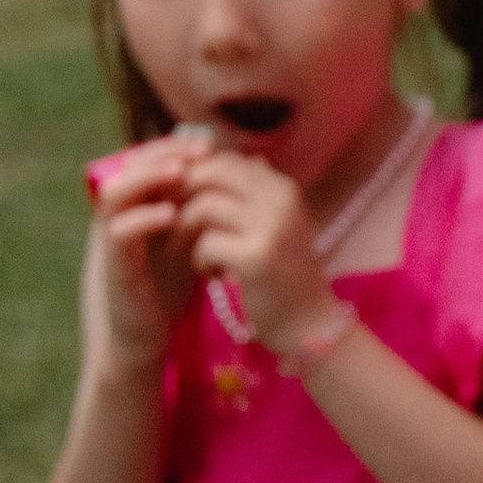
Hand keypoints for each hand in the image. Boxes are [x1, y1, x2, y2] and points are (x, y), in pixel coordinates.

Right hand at [87, 136, 208, 368]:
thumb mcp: (192, 237)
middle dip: (163, 153)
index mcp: (136, 205)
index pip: (147, 160)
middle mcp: (118, 216)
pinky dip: (142, 218)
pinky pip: (117, 232)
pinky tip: (171, 214)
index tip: (209, 144)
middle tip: (199, 150)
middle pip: (128, 166)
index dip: (174, 147)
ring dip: (148, 177)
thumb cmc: (172, 283)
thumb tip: (245, 167)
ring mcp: (111, 238)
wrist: (149, 333)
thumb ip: (206, 205)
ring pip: (115, 193)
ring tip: (181, 171)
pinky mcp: (111, 264)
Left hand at [176, 145, 336, 351]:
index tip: (179, 201)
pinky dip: (200, 261)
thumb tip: (210, 159)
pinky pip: (206, 244)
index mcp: (282, 188)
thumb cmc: (284, 275)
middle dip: (182, 195)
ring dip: (189, 232)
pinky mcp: (257, 257)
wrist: (310, 324)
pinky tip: (213, 276)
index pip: (225, 160)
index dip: (194, 176)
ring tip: (200, 255)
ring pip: (203, 207)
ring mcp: (272, 227)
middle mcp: (281, 199)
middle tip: (171, 221)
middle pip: (211, 174)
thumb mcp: (271, 224)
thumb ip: (246, 193)